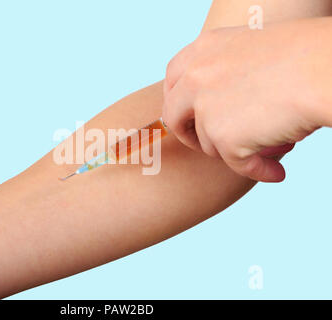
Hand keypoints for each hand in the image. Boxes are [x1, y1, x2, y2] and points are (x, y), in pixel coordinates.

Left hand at [163, 18, 330, 181]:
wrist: (325, 68)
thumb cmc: (305, 56)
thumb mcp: (250, 52)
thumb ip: (223, 73)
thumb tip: (216, 108)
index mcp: (202, 50)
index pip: (173, 81)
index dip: (179, 103)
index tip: (191, 118)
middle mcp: (195, 77)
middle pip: (174, 116)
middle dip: (190, 136)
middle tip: (213, 146)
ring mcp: (205, 108)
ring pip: (209, 144)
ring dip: (236, 150)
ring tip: (271, 143)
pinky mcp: (223, 137)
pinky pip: (236, 164)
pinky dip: (256, 170)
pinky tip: (275, 171)